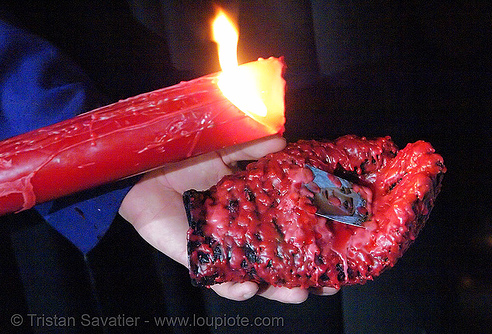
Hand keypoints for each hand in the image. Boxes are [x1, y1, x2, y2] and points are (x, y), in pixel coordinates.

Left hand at [119, 135, 337, 302]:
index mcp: (250, 207)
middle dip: (301, 276)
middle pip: (275, 261)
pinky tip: (249, 286)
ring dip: (275, 289)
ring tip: (297, 293)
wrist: (140, 164)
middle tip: (326, 284)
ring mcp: (219, 248)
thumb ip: (253, 146)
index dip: (311, 239)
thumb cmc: (183, 155)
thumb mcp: (225, 145)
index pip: (286, 228)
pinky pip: (215, 279)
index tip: (337, 247)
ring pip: (252, 277)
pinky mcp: (194, 258)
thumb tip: (286, 144)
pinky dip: (233, 287)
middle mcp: (239, 233)